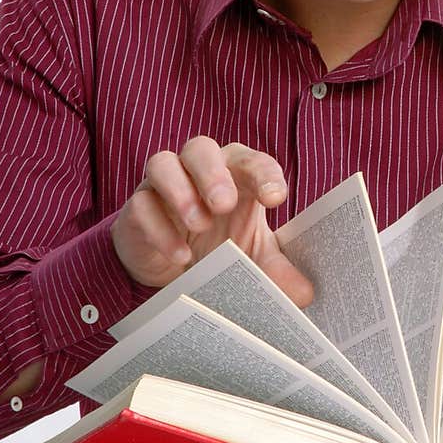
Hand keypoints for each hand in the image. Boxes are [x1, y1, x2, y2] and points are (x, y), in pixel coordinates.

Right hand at [111, 136, 313, 302]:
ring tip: (199, 224)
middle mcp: (196, 170)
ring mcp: (162, 186)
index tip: (275, 198)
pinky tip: (180, 255)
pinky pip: (141, 206)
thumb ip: (276, 271)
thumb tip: (306, 295)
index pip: (250, 161)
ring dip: (181, 192)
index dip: (264, 173)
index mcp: (233, 174)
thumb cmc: (216, 246)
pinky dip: (160, 229)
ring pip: (162, 164)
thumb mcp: (250, 258)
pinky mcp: (136, 209)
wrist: (167, 266)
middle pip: (200, 148)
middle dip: (213, 173)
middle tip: (225, 204)